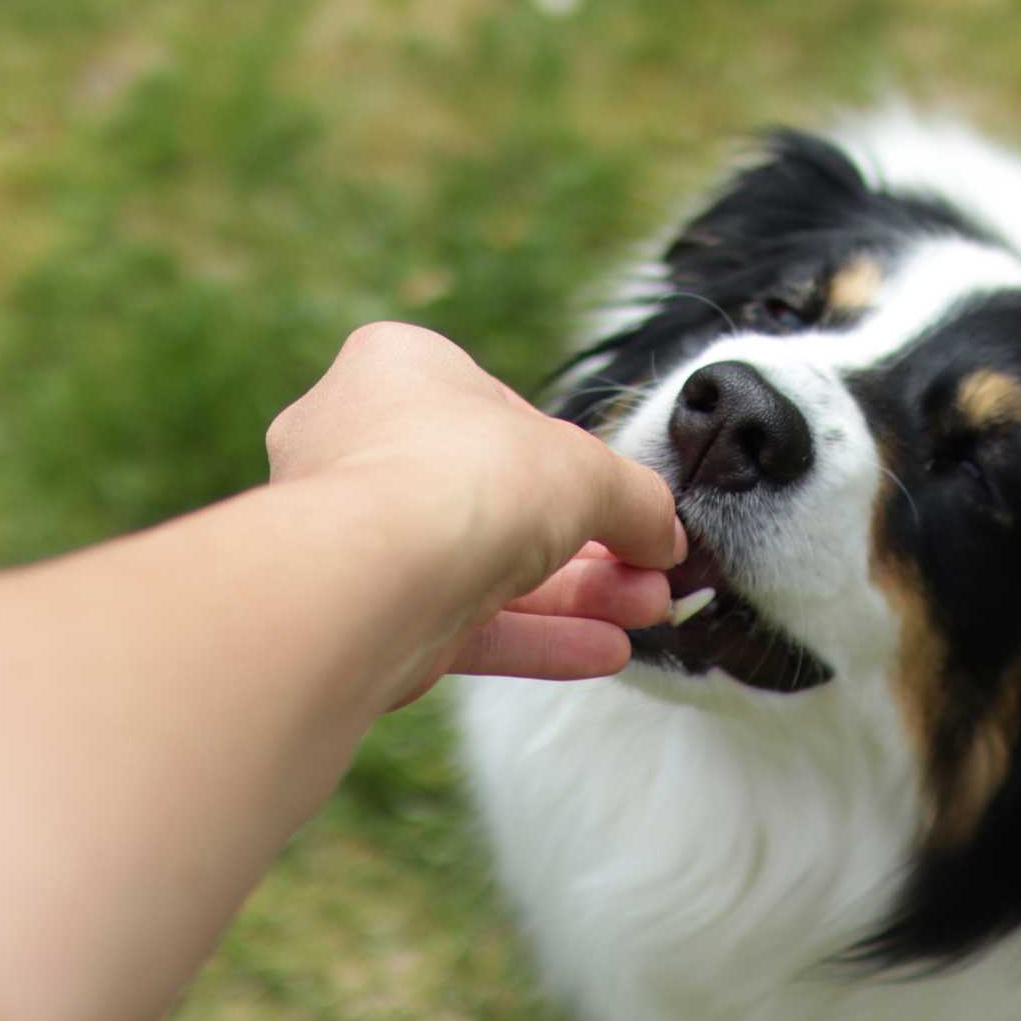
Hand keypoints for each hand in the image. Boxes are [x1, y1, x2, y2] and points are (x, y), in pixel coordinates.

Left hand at [265, 324, 684, 700]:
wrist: (369, 577)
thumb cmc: (462, 478)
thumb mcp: (587, 469)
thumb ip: (636, 499)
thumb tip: (664, 535)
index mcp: (399, 369)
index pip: (504, 414)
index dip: (577, 465)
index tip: (631, 506)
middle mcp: (360, 442)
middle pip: (499, 498)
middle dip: (590, 546)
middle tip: (650, 574)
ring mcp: (357, 532)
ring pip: (483, 565)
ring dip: (574, 595)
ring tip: (645, 614)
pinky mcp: (361, 610)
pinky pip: (459, 620)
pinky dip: (532, 638)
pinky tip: (603, 651)